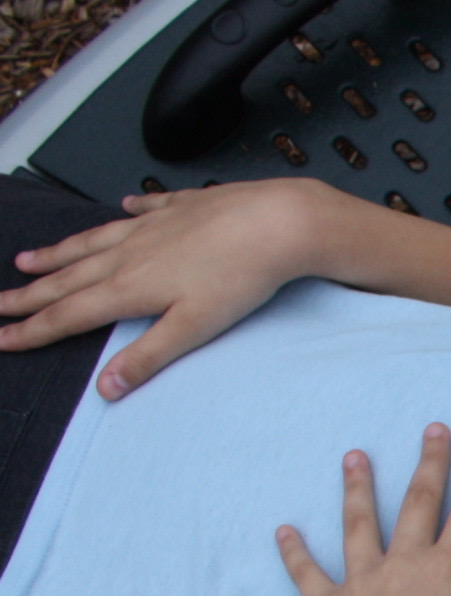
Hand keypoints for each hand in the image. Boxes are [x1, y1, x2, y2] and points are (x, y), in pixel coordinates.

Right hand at [0, 181, 337, 398]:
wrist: (278, 222)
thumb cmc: (242, 277)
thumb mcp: (193, 328)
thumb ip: (148, 356)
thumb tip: (107, 387)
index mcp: (130, 287)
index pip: (68, 315)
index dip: (31, 329)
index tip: (0, 338)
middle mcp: (130, 253)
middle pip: (68, 278)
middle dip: (28, 294)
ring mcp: (153, 227)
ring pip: (93, 242)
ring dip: (59, 254)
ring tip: (28, 260)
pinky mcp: (182, 208)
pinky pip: (145, 212)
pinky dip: (128, 214)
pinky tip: (122, 210)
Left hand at [280, 426, 450, 595]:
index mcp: (450, 567)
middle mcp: (405, 563)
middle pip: (419, 502)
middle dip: (430, 463)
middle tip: (434, 428)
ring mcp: (363, 581)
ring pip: (359, 525)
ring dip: (357, 489)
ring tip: (355, 457)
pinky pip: (309, 575)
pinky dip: (295, 553)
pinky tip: (283, 531)